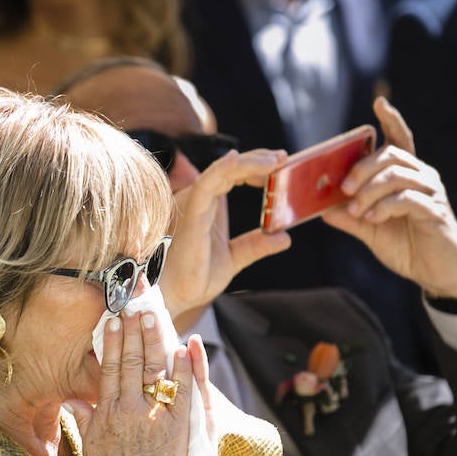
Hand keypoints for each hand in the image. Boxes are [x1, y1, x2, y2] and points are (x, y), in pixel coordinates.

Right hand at [67, 310, 196, 455]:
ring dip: (153, 340)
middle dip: (132, 331)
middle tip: (134, 306)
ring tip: (153, 316)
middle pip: (130, 361)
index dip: (112, 342)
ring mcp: (152, 415)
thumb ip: (82, 419)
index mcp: (107, 411)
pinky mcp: (174, 426)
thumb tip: (69, 399)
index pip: (109, 368)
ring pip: (153, 369)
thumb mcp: (90, 446)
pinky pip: (179, 391)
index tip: (113, 319)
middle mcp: (128, 408)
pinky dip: (181, 368)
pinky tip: (182, 347)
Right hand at [161, 149, 290, 322]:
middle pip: (230, 168)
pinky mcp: (191, 213)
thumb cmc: (192, 278)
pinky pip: (207, 184)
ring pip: (222, 171)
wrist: (171, 297)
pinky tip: (240, 161)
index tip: (281, 167)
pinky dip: (224, 169)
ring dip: (249, 162)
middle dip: (258, 159)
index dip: (256, 168)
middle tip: (283, 158)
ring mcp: (193, 204)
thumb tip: (285, 238)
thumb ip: (255, 245)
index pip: (233, 176)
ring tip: (275, 160)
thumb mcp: (234, 258)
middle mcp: (198, 199)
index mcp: (207, 206)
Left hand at [322, 98, 456, 298]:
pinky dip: (384, 206)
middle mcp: (423, 177)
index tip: (379, 102)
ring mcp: (431, 193)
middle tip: (344, 189)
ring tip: (357, 211)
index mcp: (408, 176)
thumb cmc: (408, 247)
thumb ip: (350, 217)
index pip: (400, 140)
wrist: (438, 274)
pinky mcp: (435, 212)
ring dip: (369, 192)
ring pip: (396, 175)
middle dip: (362, 168)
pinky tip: (373, 218)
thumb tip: (321, 210)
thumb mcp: (371, 231)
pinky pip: (406, 198)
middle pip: (391, 155)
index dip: (391, 120)